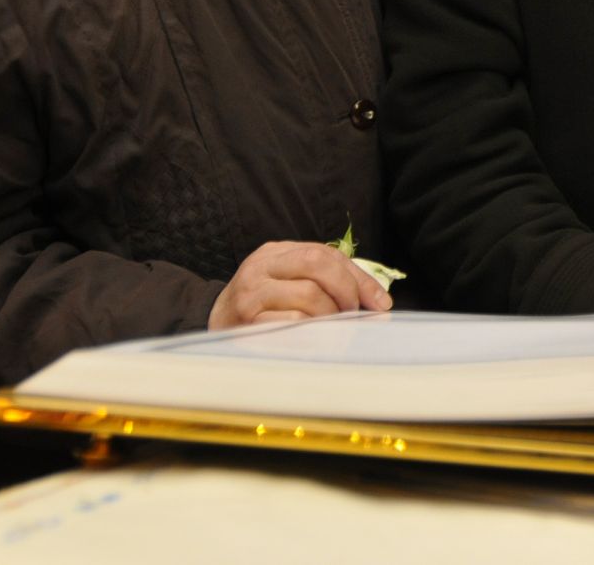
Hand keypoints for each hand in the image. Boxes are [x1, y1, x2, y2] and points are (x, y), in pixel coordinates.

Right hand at [208, 240, 392, 328]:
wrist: (213, 324)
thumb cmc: (263, 305)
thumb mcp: (291, 282)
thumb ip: (331, 282)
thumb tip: (380, 303)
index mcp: (275, 253)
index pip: (324, 253)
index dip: (357, 278)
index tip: (379, 303)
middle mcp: (260, 268)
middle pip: (315, 263)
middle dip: (346, 289)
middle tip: (352, 312)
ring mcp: (251, 295)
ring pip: (308, 295)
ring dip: (330, 315)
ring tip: (330, 328)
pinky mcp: (246, 325)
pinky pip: (291, 325)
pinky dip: (311, 332)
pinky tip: (312, 339)